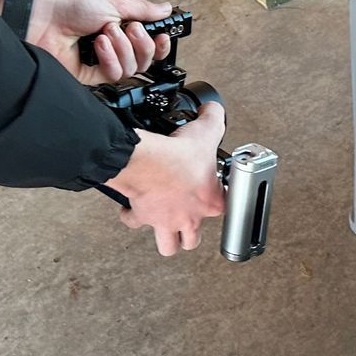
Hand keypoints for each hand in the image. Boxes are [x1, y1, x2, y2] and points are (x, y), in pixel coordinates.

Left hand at [25, 0, 173, 82]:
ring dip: (122, 48)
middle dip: (141, 43)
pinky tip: (99, 45)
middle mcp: (116, 49)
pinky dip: (110, 58)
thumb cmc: (73, 10)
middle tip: (129, 28)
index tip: (162, 36)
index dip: (160, 45)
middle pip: (145, 60)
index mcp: (123, 31)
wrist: (46, 23)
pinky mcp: (92, 77)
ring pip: (132, 68)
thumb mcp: (114, 4)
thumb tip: (166, 8)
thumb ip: (143, 9)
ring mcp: (104, 63)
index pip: (151, 46)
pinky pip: (114, 74)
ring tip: (105, 33)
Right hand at [107, 102, 227, 255]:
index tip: (214, 190)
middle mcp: (190, 218)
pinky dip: (132, 217)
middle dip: (191, 234)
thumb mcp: (206, 130)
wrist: (151, 163)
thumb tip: (213, 110)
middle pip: (194, 239)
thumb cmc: (179, 155)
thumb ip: (214, 118)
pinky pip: (134, 222)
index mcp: (211, 202)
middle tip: (188, 221)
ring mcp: (166, 221)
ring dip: (166, 240)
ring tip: (165, 228)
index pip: (224, 206)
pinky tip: (132, 210)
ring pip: (168, 246)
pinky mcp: (143, 216)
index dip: (221, 197)